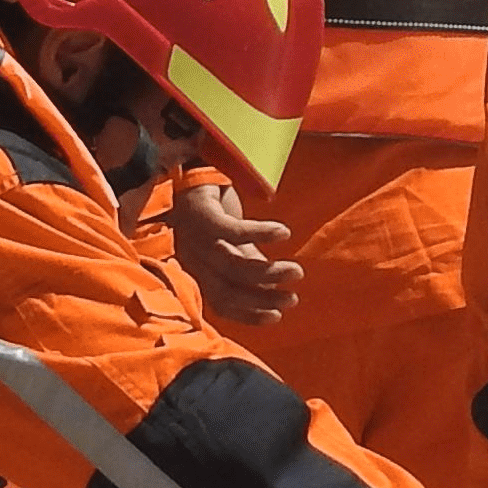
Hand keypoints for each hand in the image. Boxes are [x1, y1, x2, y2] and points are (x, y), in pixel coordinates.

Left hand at [168, 176, 299, 331]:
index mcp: (199, 271)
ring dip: (268, 272)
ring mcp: (195, 238)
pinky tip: (284, 233)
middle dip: (263, 298)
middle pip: (227, 288)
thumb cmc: (214, 210)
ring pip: (233, 265)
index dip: (248, 314)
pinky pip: (234, 231)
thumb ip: (249, 263)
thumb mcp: (233, 244)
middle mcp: (193, 259)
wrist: (191, 169)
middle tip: (292, 299)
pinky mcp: (203, 214)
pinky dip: (261, 234)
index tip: (277, 317)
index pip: (221, 303)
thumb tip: (272, 288)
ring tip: (295, 272)